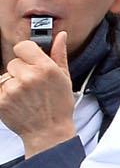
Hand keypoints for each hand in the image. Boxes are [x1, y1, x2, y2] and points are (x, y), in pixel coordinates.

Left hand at [0, 31, 77, 155]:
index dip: (26, 53)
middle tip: (31, 84)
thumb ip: (59, 54)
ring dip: (12, 83)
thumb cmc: (59, 105)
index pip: (23, 47)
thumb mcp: (64, 78)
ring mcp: (13, 90)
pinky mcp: (1, 101)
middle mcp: (28, 77)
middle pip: (13, 62)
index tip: (29, 60)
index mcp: (45, 68)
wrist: (48, 131)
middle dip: (20, 71)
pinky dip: (5, 94)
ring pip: (5, 76)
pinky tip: (17, 101)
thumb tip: (61, 36)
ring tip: (25, 95)